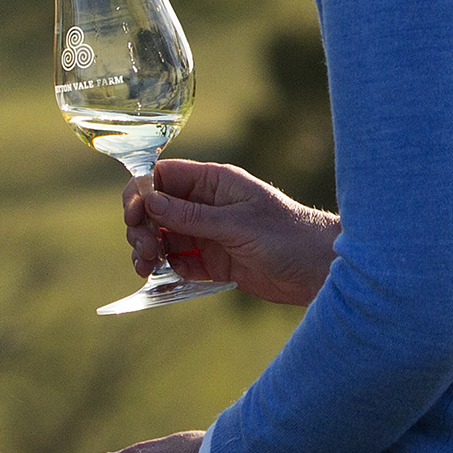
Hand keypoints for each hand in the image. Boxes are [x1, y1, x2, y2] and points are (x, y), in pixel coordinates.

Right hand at [125, 159, 337, 306]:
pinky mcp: (213, 262)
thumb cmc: (287, 235)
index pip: (163, 176)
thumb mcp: (237, 224)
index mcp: (214, 182)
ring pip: (163, 236)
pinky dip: (164, 268)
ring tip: (146, 266)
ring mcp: (208, 234)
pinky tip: (160, 276)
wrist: (318, 270)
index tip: (133, 216)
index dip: (141, 191)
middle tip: (145, 249)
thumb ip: (192, 216)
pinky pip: (178, 261)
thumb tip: (150, 202)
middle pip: (156, 208)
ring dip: (148, 249)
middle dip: (142, 226)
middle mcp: (206, 205)